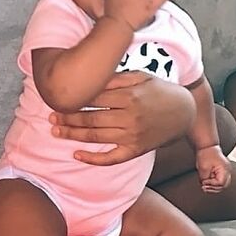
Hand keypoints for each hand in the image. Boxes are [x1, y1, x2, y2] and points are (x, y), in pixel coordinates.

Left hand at [49, 71, 194, 165]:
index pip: (93, 99)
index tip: (57, 100)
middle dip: (67, 119)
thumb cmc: (160, 91)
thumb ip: (116, 79)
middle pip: (91, 119)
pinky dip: (93, 159)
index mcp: (129, 96)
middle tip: (50, 118)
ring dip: (73, 136)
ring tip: (56, 132)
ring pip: (96, 137)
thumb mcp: (141, 77)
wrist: (185, 113)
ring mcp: (132, 136)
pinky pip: (112, 158)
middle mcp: (129, 117)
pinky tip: (77, 155)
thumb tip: (92, 79)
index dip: (73, 100)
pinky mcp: (136, 150)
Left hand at [196, 145, 231, 192]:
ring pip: (222, 184)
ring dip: (213, 187)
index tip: (204, 183)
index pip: (221, 183)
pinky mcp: (222, 171)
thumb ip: (205, 178)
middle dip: (213, 188)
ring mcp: (225, 171)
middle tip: (204, 188)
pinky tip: (207, 183)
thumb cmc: (206, 154)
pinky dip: (214, 183)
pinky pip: (220, 180)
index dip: (211, 184)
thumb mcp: (203, 167)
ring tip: (205, 186)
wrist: (207, 146)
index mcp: (225, 169)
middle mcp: (227, 171)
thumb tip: (205, 185)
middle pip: (224, 185)